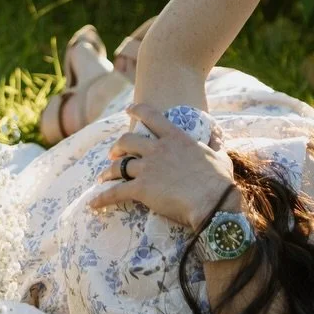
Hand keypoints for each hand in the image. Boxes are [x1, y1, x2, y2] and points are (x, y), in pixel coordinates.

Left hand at [87, 104, 237, 227]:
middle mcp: (158, 149)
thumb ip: (215, 144)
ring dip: (108, 170)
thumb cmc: (219, 180)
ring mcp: (148, 168)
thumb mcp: (220, 156)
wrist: (212, 201)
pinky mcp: (141, 189)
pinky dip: (102, 198)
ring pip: (119, 165)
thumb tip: (219, 137)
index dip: (137, 110)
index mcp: (176, 137)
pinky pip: (115, 192)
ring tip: (102, 177)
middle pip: (128, 140)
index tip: (129, 109)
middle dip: (118, 146)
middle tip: (113, 152)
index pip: (151, 116)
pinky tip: (93, 203)